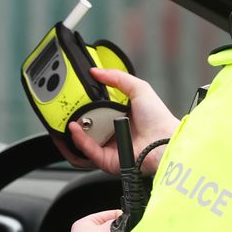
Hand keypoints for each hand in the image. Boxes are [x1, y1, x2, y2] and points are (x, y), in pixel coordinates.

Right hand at [53, 68, 179, 175]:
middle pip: (87, 126)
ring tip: (68, 118)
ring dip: (75, 130)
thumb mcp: (138, 88)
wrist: (165, 140)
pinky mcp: (107, 160)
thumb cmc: (158, 118)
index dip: (84, 105)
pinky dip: (79, 140)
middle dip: (75, 118)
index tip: (74, 97)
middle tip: (67, 108)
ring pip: (84, 140)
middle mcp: (113, 134)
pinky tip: (75, 128)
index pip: (96, 111)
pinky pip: (88, 150)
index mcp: (119, 118)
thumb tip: (96, 71)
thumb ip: (117, 78)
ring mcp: (109, 148)